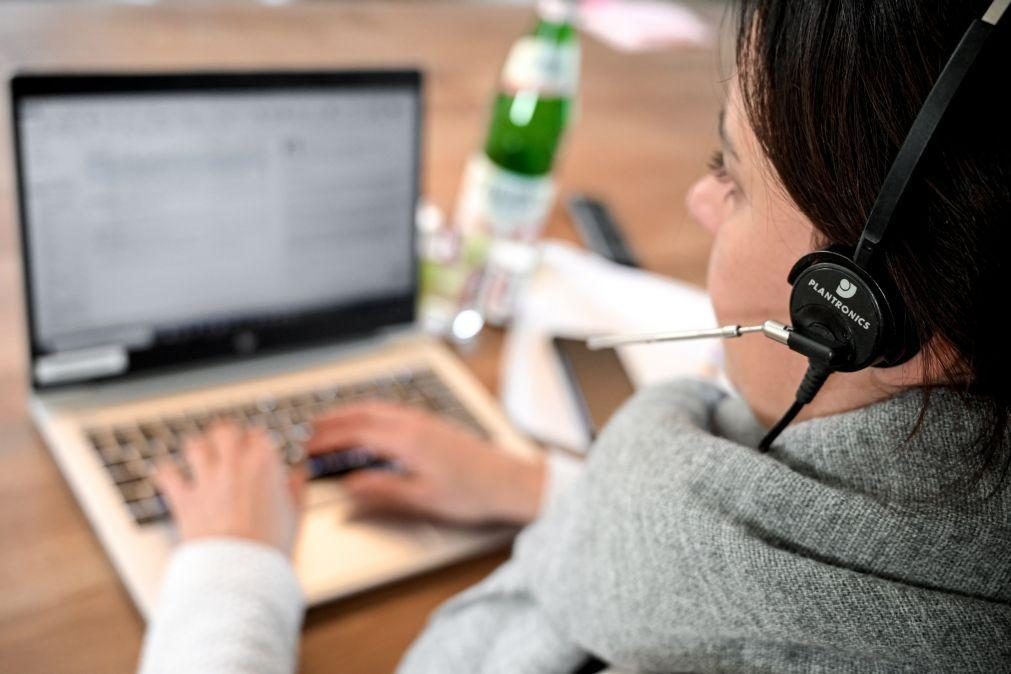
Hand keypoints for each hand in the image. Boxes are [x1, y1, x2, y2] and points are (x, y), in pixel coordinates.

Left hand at [154, 422, 305, 555]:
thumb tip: (298, 473)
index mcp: (264, 465)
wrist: (241, 573)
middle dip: (226, 436)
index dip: (257, 441)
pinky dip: (167, 473)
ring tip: (200, 454)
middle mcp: (234, 466)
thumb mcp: (295, 516)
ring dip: (198, 448)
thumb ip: (296, 488)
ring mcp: (207, 481)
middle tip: (227, 443)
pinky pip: (166, 474)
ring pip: (195, 444)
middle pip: (225, 431)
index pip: (258, 435)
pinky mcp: (184, 500)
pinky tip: (171, 475)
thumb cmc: (271, 547)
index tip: (257, 449)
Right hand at [308, 401, 545, 525]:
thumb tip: (350, 486)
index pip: (356, 432)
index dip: (328, 438)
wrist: (510, 482)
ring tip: (331, 424)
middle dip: (333, 421)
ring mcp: (425, 420)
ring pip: (378, 408)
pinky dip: (370, 413)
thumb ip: (383, 491)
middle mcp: (415, 423)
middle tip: (309, 431)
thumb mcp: (423, 499)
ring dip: (351, 414)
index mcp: (408, 440)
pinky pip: (392, 410)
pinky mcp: (434, 423)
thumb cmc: (472, 493)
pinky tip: (369, 424)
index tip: (307, 447)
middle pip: (364, 414)